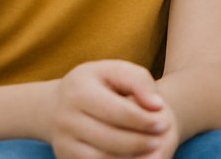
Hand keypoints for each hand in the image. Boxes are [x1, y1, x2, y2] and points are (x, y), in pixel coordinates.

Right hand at [48, 60, 174, 158]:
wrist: (55, 105)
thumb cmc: (96, 84)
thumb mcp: (115, 70)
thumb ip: (139, 81)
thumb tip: (156, 106)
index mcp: (79, 91)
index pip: (117, 111)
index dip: (143, 120)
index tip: (164, 122)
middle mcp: (65, 118)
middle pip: (109, 138)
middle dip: (139, 142)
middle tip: (160, 140)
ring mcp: (62, 141)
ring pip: (100, 157)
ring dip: (130, 158)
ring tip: (152, 151)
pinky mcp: (64, 157)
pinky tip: (134, 158)